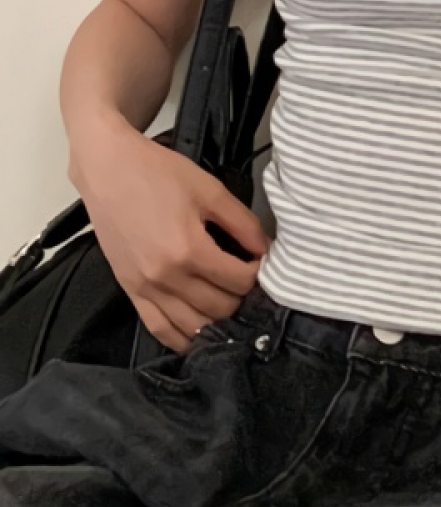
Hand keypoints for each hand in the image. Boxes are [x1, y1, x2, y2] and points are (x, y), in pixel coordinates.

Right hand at [72, 116, 269, 352]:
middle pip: (220, 308)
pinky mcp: (129, 290)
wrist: (107, 169)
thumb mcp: (211, 191)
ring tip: (228, 301)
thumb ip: (244, 224)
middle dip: (241, 297)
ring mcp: (145, 288)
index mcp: (189, 250)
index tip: (260, 262)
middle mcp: (166, 277)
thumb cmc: (158, 173)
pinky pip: (158, 328)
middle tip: (246, 280)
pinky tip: (198, 333)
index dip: (258, 274)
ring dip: (217, 319)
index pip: (239, 281)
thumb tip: (266, 249)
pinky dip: (182, 337)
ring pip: (193, 325)